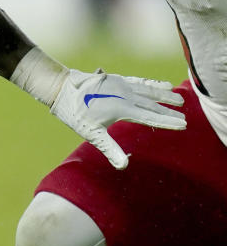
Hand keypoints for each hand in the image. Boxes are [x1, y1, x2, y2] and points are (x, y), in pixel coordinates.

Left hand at [51, 69, 185, 168]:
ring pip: (147, 90)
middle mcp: (123, 94)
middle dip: (169, 110)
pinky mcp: (116, 79)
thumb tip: (124, 166)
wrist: (60, 88)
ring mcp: (120, 85)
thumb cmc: (75, 113)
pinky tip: (160, 84)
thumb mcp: (91, 134)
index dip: (166, 121)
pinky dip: (150, 83)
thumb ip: (110, 149)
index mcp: (120, 108)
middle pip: (151, 103)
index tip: (182, 125)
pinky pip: (138, 81)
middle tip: (186, 116)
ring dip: (164, 94)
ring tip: (179, 98)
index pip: (149, 116)